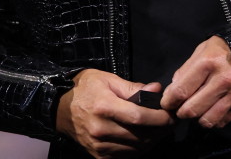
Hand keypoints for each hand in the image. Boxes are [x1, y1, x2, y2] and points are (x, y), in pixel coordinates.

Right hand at [56, 69, 173, 157]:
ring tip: (161, 130)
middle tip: (171, 122)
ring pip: (136, 149)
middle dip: (161, 130)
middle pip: (141, 136)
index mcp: (104, 107)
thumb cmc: (84, 88)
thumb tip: (156, 89)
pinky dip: (139, 149)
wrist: (58, 108)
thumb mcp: (107, 79)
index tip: (172, 115)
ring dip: (153, 141)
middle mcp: (101, 129)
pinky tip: (145, 138)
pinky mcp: (99, 156)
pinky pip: (127, 156)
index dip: (160, 118)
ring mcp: (99, 146)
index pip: (139, 116)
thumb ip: (133, 87)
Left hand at [160, 36, 230, 128]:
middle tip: (179, 108)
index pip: (181, 90)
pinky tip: (211, 109)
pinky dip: (212, 119)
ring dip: (197, 118)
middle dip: (180, 112)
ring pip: (207, 120)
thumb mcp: (201, 50)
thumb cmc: (223, 49)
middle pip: (192, 109)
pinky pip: (221, 122)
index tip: (166, 103)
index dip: (169, 101)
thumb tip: (172, 91)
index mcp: (208, 63)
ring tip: (196, 109)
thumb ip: (185, 70)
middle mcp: (222, 80)